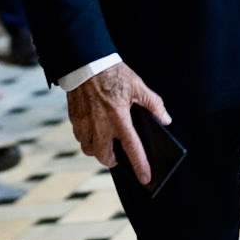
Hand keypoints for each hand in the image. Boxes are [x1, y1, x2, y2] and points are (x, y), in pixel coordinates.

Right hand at [66, 62, 169, 184]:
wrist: (85, 60)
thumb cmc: (112, 73)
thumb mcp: (137, 85)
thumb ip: (153, 104)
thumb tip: (165, 119)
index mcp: (119, 117)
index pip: (132, 149)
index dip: (140, 166)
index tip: (145, 179)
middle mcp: (100, 124)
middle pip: (105, 157)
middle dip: (112, 161)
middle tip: (118, 156)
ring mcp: (85, 122)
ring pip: (89, 149)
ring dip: (97, 150)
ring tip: (105, 143)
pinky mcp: (74, 117)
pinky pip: (79, 136)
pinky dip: (86, 138)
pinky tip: (93, 130)